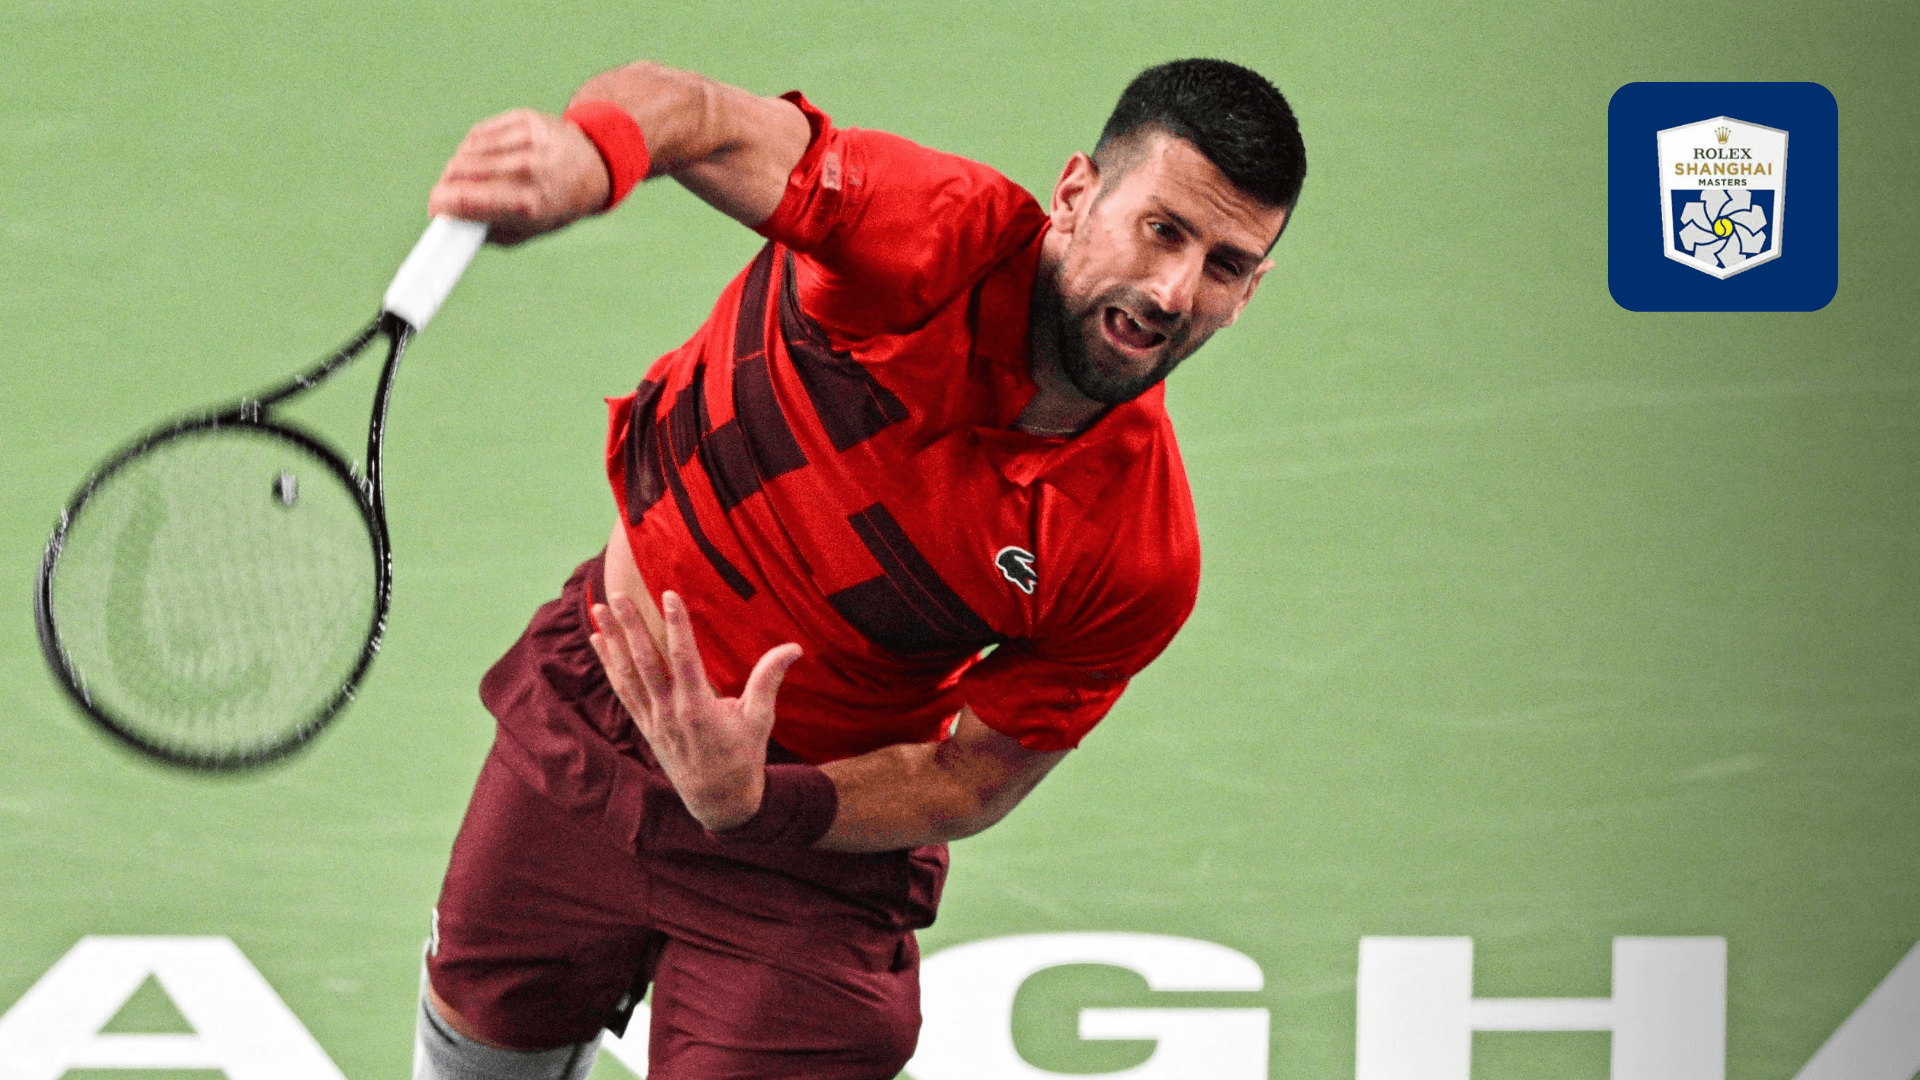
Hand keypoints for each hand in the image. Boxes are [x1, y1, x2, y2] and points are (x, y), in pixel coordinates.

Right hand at [427, 109, 611, 244]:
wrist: (592, 167)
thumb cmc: (553, 205)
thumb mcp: (525, 231)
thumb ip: (485, 231)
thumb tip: (447, 222)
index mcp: (529, 204)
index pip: (465, 200)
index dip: (440, 204)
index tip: (434, 209)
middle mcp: (528, 170)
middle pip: (460, 172)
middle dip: (446, 186)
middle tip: (446, 196)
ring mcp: (527, 141)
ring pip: (466, 151)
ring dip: (457, 167)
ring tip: (465, 178)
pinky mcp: (523, 120)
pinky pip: (479, 135)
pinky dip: (472, 148)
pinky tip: (480, 158)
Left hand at [589, 590, 802, 831]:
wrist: (718, 802)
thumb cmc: (743, 758)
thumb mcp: (760, 720)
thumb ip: (770, 680)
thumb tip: (794, 647)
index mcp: (699, 709)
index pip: (684, 658)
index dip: (676, 625)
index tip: (669, 595)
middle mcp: (670, 713)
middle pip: (645, 662)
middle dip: (630, 627)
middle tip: (617, 595)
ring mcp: (654, 720)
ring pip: (627, 674)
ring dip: (612, 641)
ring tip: (599, 609)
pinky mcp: (645, 726)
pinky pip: (623, 690)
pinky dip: (609, 665)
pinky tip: (599, 642)